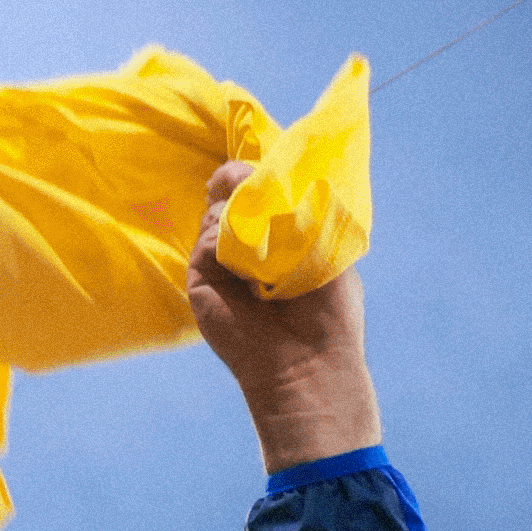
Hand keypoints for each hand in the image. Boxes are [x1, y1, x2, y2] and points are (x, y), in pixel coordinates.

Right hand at [186, 161, 378, 470]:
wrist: (309, 365)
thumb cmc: (330, 314)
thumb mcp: (328, 251)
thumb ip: (305, 211)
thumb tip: (275, 175)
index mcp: (279, 235)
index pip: (261, 188)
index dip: (263, 172)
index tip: (273, 165)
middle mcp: (248, 243)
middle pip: (233, 190)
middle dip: (243, 180)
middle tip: (254, 182)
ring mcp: (221, 258)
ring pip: (218, 209)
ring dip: (241, 213)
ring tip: (266, 244)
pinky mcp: (201, 276)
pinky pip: (207, 236)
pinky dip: (226, 238)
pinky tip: (248, 262)